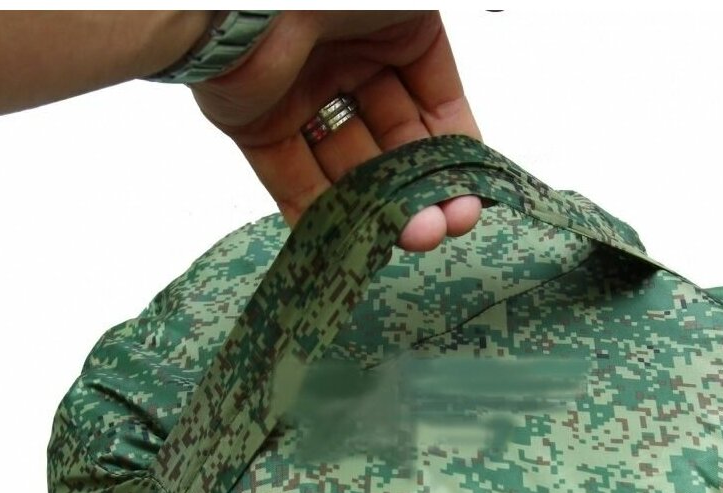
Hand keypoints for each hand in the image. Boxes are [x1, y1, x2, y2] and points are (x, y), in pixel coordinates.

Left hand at [190, 11, 482, 251]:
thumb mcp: (417, 10)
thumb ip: (442, 59)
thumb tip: (461, 110)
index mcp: (389, 29)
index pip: (433, 100)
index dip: (452, 148)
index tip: (468, 190)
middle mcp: (346, 63)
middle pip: (392, 141)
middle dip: (421, 186)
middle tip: (442, 224)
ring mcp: (299, 96)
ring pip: (347, 166)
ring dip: (381, 206)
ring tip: (413, 235)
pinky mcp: (253, 125)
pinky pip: (290, 179)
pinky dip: (321, 213)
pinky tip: (357, 240)